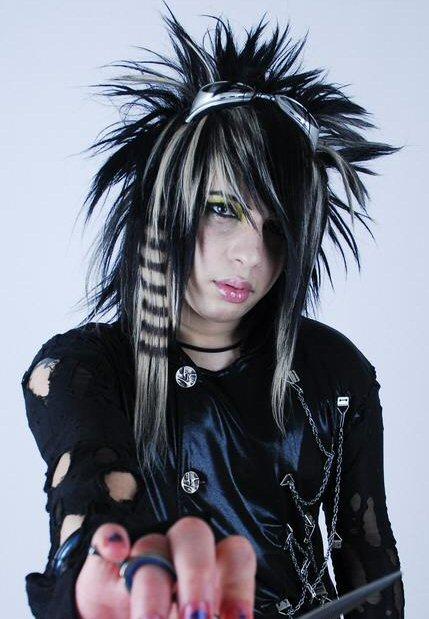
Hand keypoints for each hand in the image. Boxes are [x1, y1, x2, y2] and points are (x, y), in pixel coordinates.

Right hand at [75, 516, 256, 618]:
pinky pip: (108, 533)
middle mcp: (179, 558)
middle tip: (195, 617)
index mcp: (211, 575)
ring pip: (151, 544)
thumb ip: (212, 618)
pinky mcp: (104, 561)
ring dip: (152, 582)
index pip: (235, 555)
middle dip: (196, 573)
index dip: (239, 584)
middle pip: (194, 535)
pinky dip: (112, 538)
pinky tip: (117, 553)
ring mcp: (142, 555)